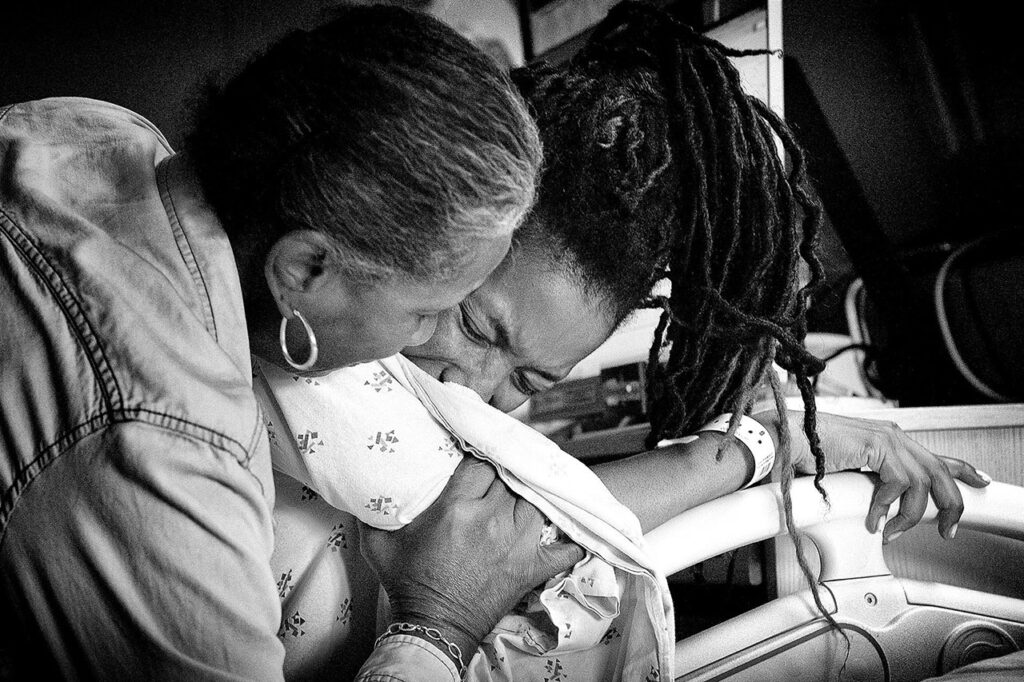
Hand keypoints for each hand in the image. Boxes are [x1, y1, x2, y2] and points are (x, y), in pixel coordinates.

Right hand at [358, 457, 583, 656]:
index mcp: (456, 509)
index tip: (476, 455)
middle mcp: (491, 521)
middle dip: (502, 473)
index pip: (480, 463)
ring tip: (521, 493)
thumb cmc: (407, 583)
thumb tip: (365, 482)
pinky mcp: (530, 567)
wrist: (433, 626)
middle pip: (508, 478)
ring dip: (528, 496)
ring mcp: (516, 544)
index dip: (480, 455)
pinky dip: (570, 539)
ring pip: (535, 501)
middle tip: (497, 473)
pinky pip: (564, 549)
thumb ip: (373, 509)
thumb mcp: (379, 543)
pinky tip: (570, 529)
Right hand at [780, 411, 990, 542]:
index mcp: (888, 439)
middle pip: (941, 471)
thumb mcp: (850, 474)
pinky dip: (885, 507)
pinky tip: (873, 517)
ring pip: (923, 483)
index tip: (979, 481)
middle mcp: (893, 436)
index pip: (935, 456)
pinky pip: (898, 484)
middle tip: (947, 529)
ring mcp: (887, 439)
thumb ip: (872, 484)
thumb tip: (884, 509)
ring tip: (891, 531)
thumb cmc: (806, 455)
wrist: (785, 440)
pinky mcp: (879, 446)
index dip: (962, 470)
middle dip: (950, 505)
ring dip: (909, 516)